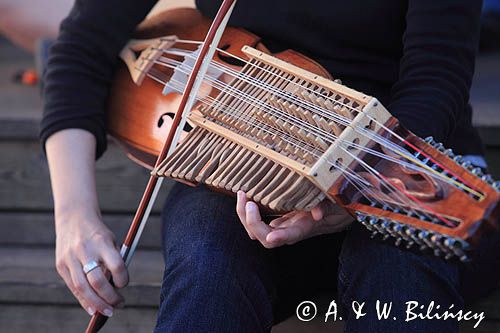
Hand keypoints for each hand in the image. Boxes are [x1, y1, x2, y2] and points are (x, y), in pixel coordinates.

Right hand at [55, 209, 128, 316]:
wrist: (74, 218)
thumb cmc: (98, 233)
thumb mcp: (110, 241)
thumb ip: (113, 262)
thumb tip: (116, 288)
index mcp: (102, 242)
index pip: (116, 265)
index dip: (122, 279)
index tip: (124, 284)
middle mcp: (85, 250)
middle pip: (97, 281)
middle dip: (109, 297)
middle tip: (119, 304)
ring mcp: (70, 258)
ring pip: (82, 288)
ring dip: (96, 303)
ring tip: (108, 311)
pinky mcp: (60, 265)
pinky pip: (73, 287)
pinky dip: (83, 300)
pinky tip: (92, 308)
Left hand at [236, 191, 351, 247]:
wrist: (336, 214)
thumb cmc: (336, 208)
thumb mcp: (336, 205)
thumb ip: (327, 207)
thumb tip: (317, 213)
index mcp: (304, 228)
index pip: (289, 237)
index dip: (281, 238)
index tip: (272, 236)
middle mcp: (290, 231)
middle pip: (265, 238)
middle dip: (251, 222)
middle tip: (248, 201)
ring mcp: (282, 226)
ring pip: (258, 231)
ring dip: (245, 216)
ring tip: (242, 195)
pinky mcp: (278, 219)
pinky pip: (258, 219)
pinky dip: (248, 210)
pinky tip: (245, 194)